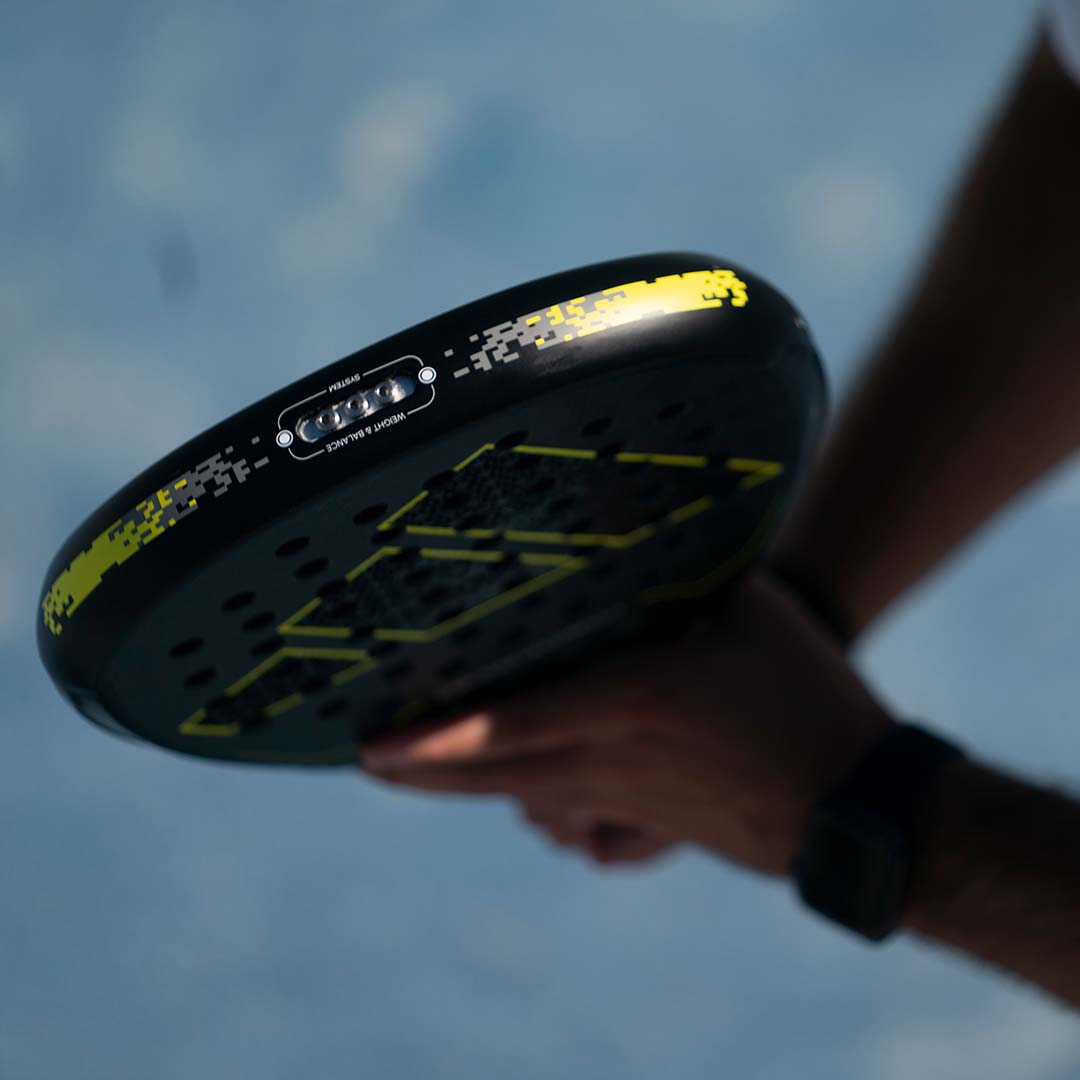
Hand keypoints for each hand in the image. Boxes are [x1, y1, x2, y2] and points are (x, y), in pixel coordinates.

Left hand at [359, 569, 894, 874]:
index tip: (371, 741)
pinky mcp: (645, 828)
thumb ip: (687, 558)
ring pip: (521, 802)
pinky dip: (528, 803)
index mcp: (633, 702)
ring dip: (465, 785)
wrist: (860, 809)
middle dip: (422, 770)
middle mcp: (612, 762)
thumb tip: (625, 496)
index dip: (435, 738)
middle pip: (493, 777)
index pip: (512, 725)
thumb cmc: (808, 696)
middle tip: (366, 755)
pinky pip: (566, 822)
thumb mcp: (752, 610)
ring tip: (416, 767)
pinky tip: (515, 794)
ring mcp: (625, 805)